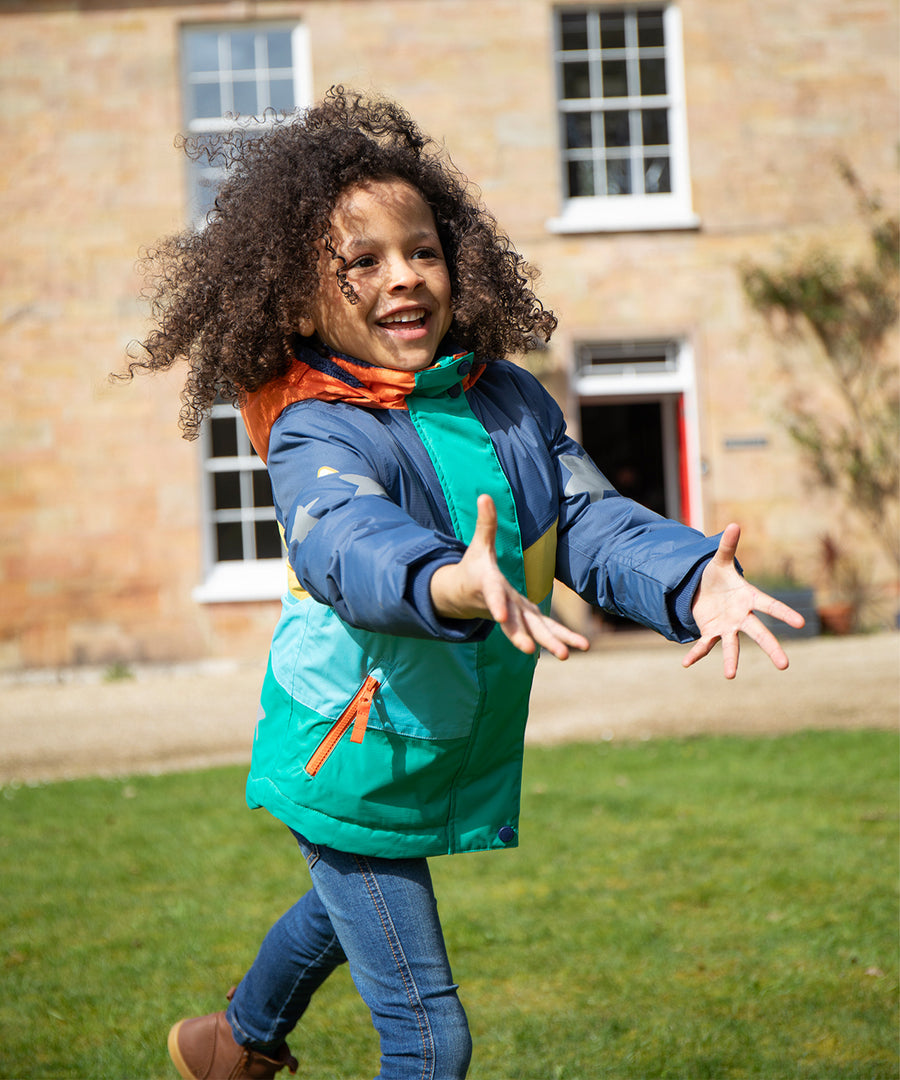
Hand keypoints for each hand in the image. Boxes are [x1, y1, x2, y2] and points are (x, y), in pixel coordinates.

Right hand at [430, 494, 589, 659]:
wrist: (463, 596)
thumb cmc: (473, 568)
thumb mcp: (478, 546)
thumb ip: (485, 524)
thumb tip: (485, 495)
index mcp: (488, 587)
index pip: (493, 595)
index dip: (497, 604)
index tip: (501, 617)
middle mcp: (503, 606)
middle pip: (514, 622)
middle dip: (523, 636)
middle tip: (532, 650)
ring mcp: (516, 616)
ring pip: (533, 631)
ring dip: (550, 642)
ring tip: (566, 655)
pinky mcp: (526, 620)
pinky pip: (545, 630)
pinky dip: (561, 638)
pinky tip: (581, 645)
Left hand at [683, 523, 806, 678]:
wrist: (702, 591)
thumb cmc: (717, 577)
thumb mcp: (718, 561)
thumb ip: (727, 546)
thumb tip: (733, 524)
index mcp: (748, 598)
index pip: (770, 606)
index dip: (784, 613)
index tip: (801, 623)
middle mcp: (741, 617)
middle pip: (759, 633)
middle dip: (771, 648)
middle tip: (784, 665)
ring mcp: (727, 627)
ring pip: (732, 646)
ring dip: (731, 660)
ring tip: (730, 675)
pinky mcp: (711, 633)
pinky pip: (704, 646)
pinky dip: (695, 654)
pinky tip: (685, 662)